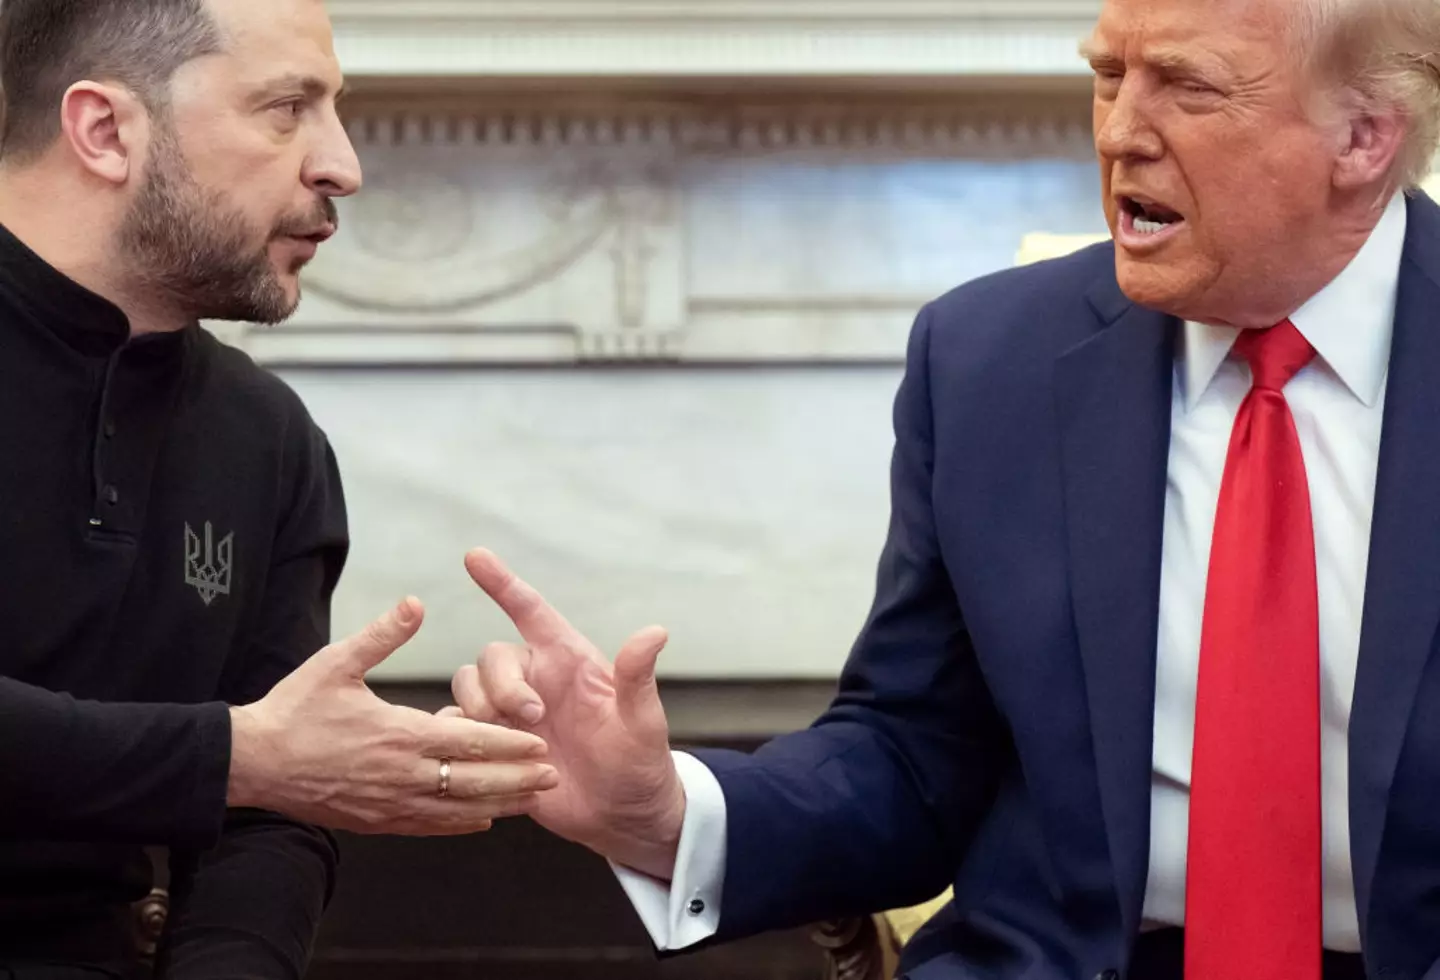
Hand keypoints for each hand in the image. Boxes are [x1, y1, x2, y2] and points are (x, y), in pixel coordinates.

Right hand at [227, 596, 558, 835]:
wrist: (253, 763)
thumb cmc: (294, 709)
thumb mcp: (337, 662)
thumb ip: (382, 635)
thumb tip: (416, 603)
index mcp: (399, 734)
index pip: (469, 742)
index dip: (509, 743)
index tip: (540, 741)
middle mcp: (402, 774)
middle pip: (474, 782)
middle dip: (517, 779)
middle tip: (552, 774)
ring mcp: (390, 803)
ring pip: (456, 811)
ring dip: (497, 806)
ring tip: (531, 800)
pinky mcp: (376, 822)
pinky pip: (428, 827)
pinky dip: (460, 825)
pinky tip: (482, 822)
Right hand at [450, 549, 684, 879]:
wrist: (623, 817)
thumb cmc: (640, 763)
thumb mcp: (643, 722)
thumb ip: (638, 677)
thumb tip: (656, 632)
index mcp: (568, 662)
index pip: (529, 610)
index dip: (502, 583)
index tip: (475, 556)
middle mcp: (535, 681)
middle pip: (489, 657)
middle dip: (501, 684)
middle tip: (533, 719)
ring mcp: (511, 714)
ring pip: (467, 688)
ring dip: (480, 712)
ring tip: (517, 745)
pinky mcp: (494, 746)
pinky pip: (456, 728)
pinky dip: (460, 737)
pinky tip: (481, 757)